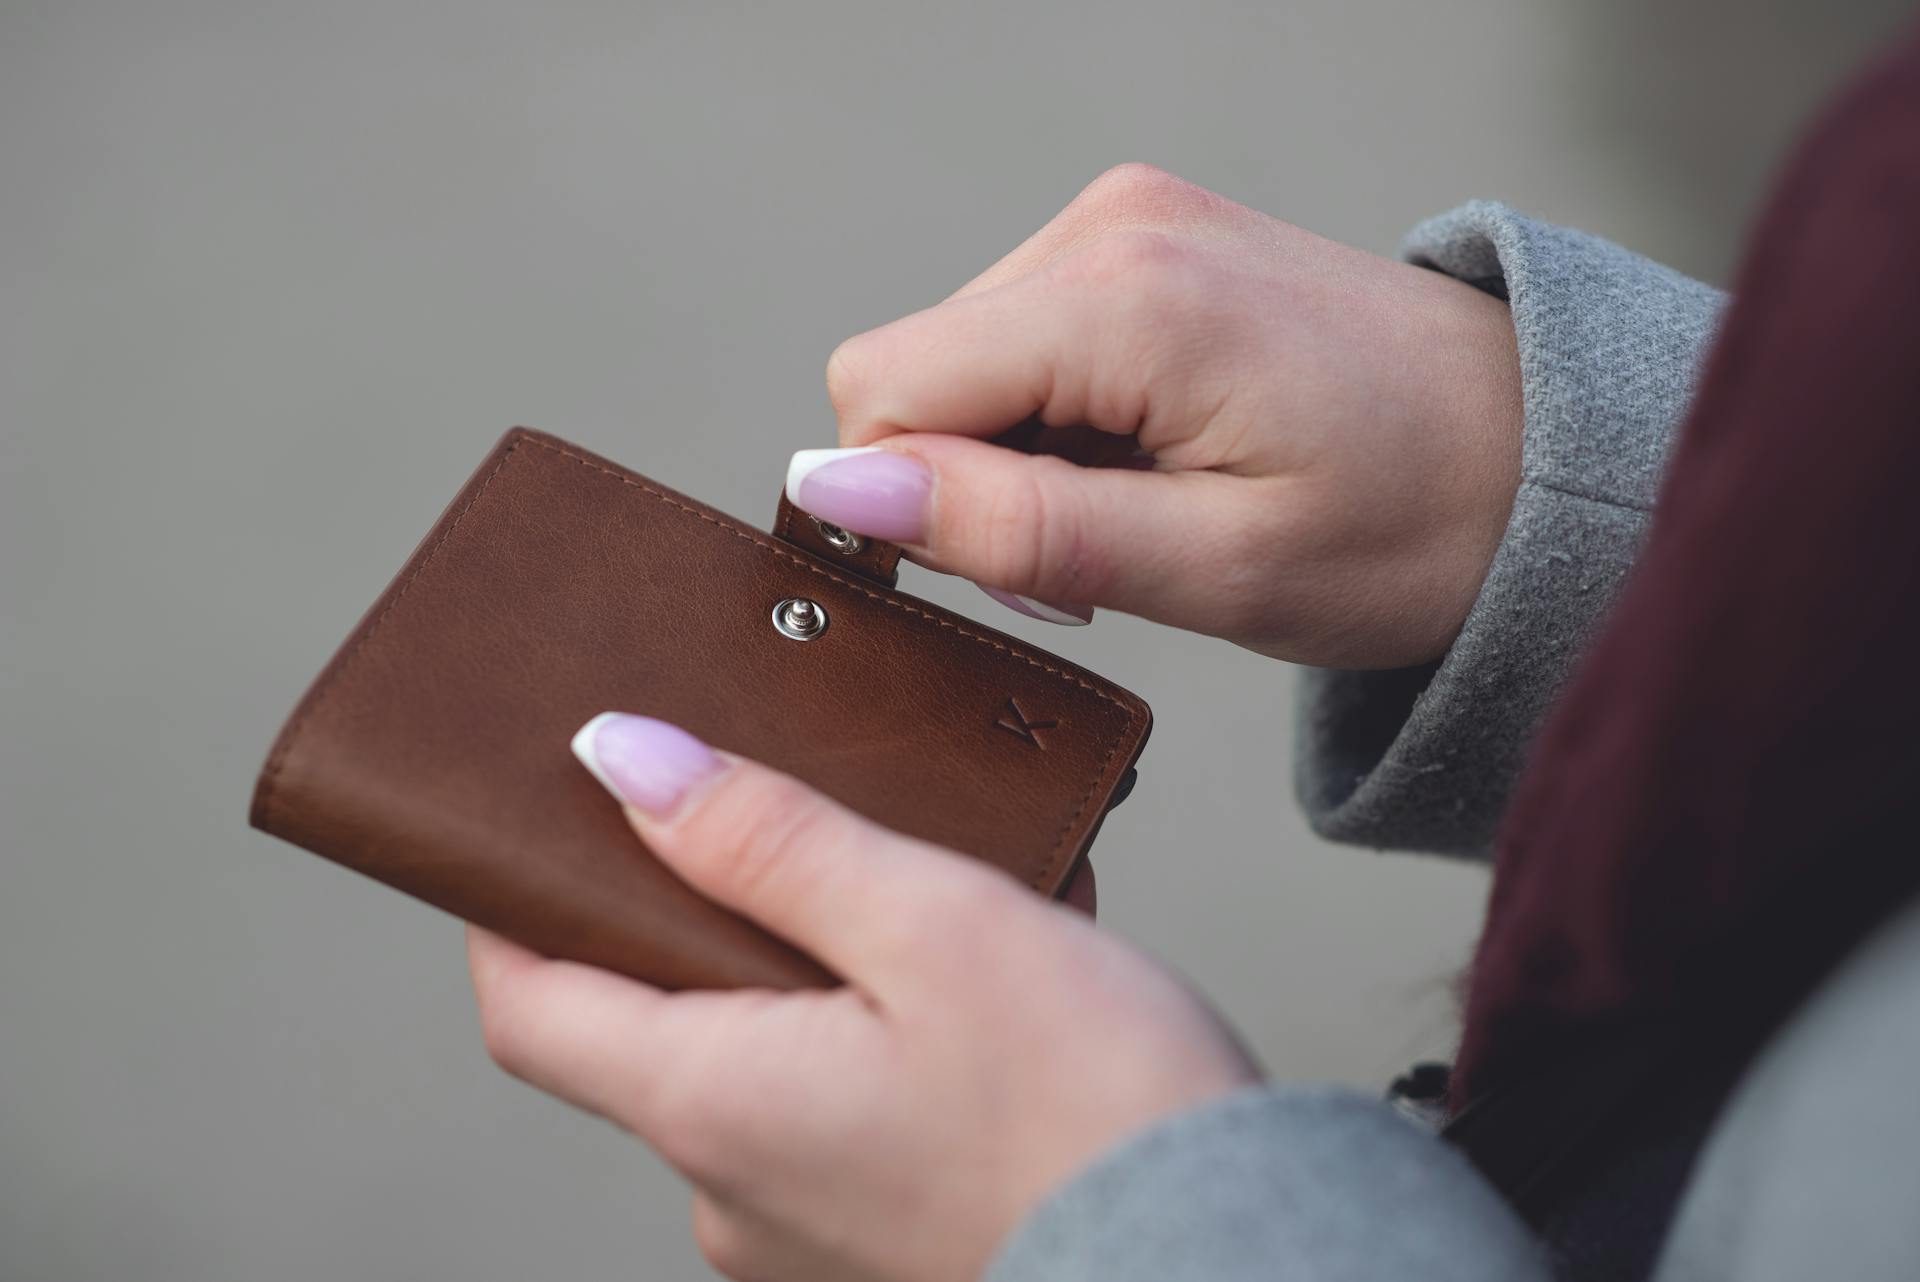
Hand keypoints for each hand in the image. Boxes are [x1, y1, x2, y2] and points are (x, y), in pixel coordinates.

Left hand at [469, 713, 1258, 1281]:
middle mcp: (732, 1188)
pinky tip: (976, 992)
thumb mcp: (934, 926)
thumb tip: (621, 760)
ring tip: (931, 903)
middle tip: (795, 827)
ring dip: (817, 971)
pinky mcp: (878, 1243)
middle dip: (708, 914)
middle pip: (648, 1022)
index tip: (534, 822)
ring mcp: (805, 1232)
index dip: (511, 902)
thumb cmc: (1100, 1116)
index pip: (527, 1001)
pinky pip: (836, 1113)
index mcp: (713, 1102)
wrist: (1236, 1265)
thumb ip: (769, 839)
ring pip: (759, 1061)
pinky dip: (876, 1037)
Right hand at [788, 164, 1522, 668]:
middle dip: (967, 483)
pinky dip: (1057, 418)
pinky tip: (1154, 456)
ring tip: (1147, 505)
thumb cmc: (1416, 523)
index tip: (1032, 574)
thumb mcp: (1216, 569)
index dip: (911, 508)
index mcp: (1125, 296)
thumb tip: (838, 493)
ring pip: (958, 359)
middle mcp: (1107, 223)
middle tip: (1104, 555)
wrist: (1544, 452)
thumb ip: (1016, 530)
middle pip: (908, 370)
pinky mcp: (1144, 237)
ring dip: (1016, 456)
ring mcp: (1126, 217)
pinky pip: (1020, 336)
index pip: (882, 390)